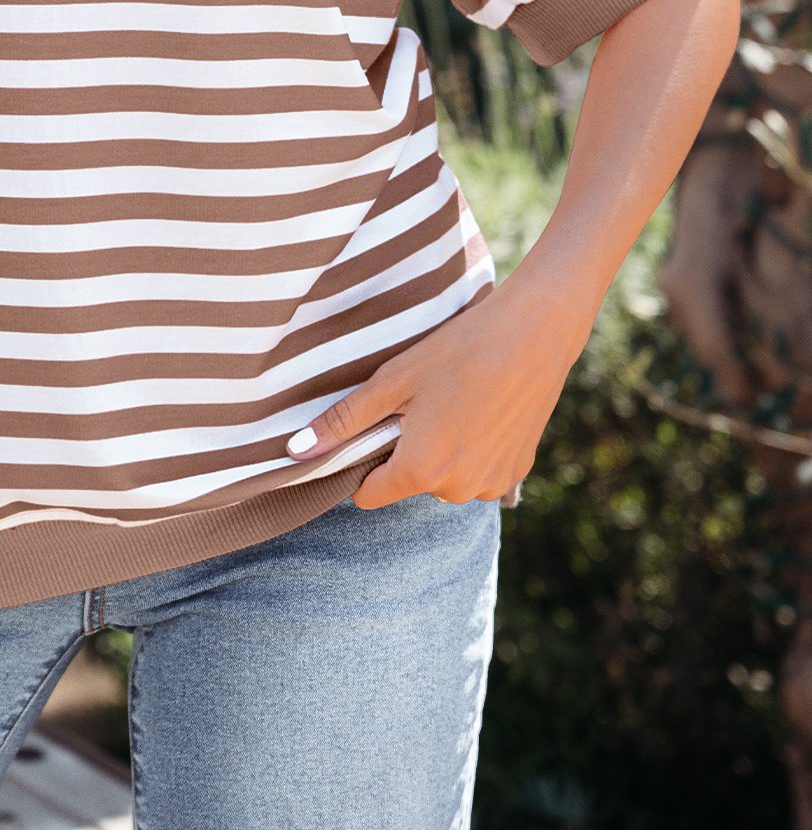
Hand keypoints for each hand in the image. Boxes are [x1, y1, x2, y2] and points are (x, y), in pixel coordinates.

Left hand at [285, 275, 589, 508]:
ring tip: (454, 399)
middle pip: (409, 482)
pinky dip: (473, 448)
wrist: (534, 334)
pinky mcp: (516, 473)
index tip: (374, 428)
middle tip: (420, 400)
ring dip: (442, 450)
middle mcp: (456, 490)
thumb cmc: (458, 351)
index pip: (368, 495)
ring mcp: (490, 485)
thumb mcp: (392, 381)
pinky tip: (482, 407)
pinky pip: (477, 471)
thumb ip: (343, 422)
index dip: (362, 463)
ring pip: (444, 477)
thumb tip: (295, 453)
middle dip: (406, 449)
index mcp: (420, 471)